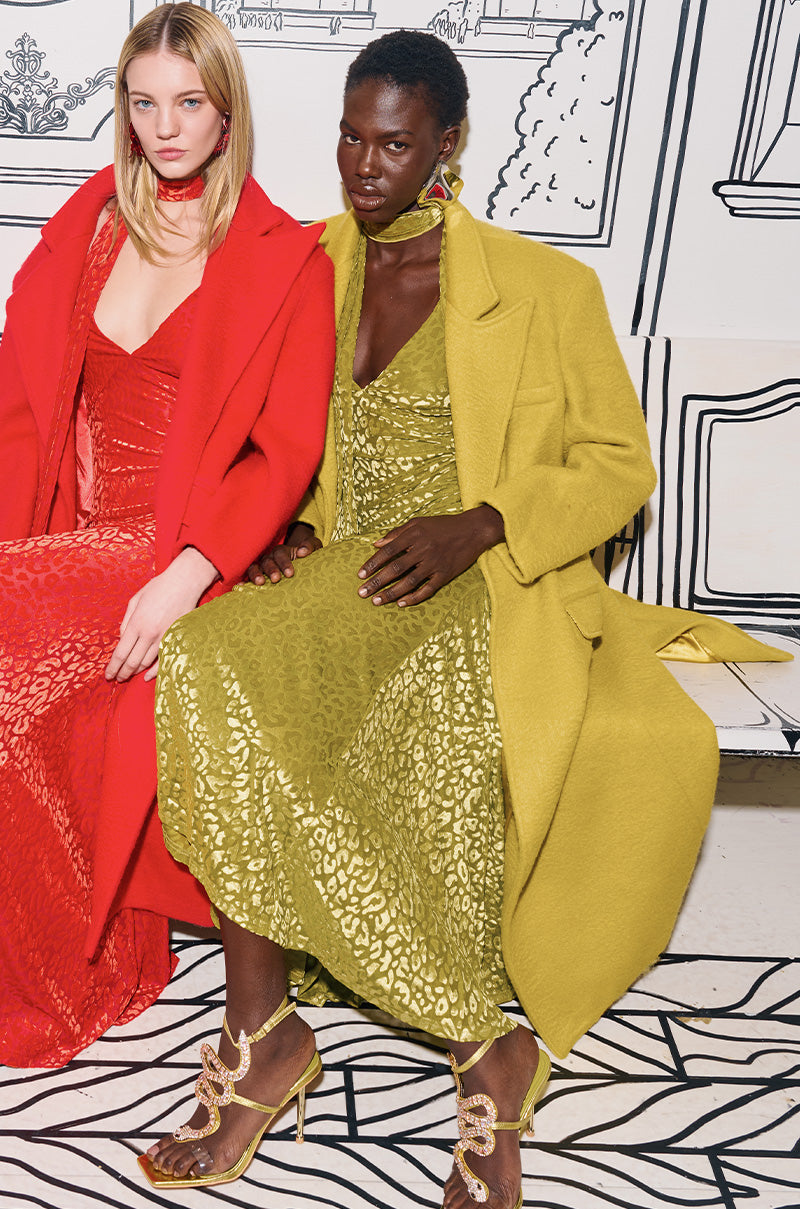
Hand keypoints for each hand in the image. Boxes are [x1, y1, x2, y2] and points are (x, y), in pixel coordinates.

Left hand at [105, 547, 218, 682]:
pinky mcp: (176, 638)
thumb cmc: (158, 588)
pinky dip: (155, 671)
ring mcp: (164, 637)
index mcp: (137, 623)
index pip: (121, 653)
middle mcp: (149, 634)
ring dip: (135, 672)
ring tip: (128, 676)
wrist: (184, 583)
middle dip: (122, 673)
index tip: (108, 674)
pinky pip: (164, 660)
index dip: (113, 667)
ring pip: (146, 663)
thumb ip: (126, 621)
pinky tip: (147, 676)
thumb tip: (122, 638)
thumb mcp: (135, 600)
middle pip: (132, 661)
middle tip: (116, 678)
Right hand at [247, 523, 321, 583]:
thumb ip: (310, 546)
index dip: (284, 562)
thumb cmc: (307, 555)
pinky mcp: (257, 576)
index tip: (290, 573)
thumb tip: (302, 552)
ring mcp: (261, 567)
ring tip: (260, 583)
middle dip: (271, 570)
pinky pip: (247, 577)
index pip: (280, 554)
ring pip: (254, 567)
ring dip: (256, 574)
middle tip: (276, 579)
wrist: (301, 562)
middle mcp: (269, 558)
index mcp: (282, 551)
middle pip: (266, 561)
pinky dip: (244, 580)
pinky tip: (241, 586)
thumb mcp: (313, 547)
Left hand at [357, 506, 503, 606]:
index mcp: (414, 536)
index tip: (360, 575)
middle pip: (395, 569)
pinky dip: (414, 597)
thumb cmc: (443, 526)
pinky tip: (401, 603)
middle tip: (362, 593)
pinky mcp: (445, 574)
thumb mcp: (418, 523)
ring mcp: (435, 563)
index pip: (388, 551)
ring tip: (376, 601)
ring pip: (409, 582)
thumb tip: (376, 544)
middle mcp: (423, 550)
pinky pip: (428, 589)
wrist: (473, 530)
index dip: (373, 564)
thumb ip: (397, 533)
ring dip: (391, 593)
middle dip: (377, 582)